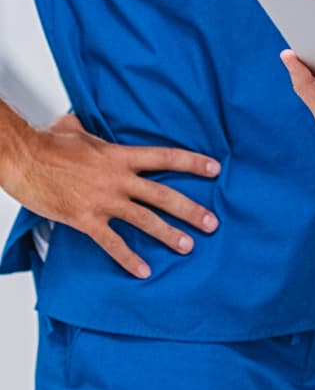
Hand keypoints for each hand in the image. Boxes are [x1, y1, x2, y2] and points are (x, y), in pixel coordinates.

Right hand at [4, 114, 220, 278]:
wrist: (23, 159)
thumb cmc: (49, 143)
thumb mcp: (79, 127)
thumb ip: (97, 130)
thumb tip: (94, 119)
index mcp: (121, 155)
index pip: (166, 158)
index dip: (193, 163)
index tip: (215, 169)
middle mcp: (118, 179)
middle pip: (163, 195)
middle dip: (190, 209)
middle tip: (212, 222)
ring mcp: (103, 201)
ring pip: (144, 220)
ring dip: (169, 234)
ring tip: (188, 246)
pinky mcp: (85, 220)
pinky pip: (112, 243)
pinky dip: (129, 258)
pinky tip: (144, 270)